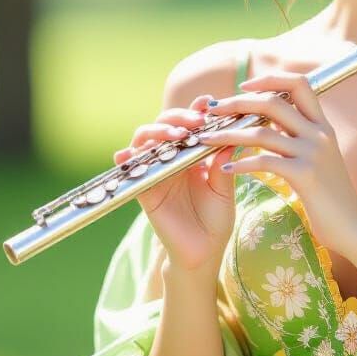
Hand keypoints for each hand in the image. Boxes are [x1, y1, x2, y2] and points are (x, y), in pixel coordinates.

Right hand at [113, 94, 237, 274]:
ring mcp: (157, 171)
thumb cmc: (216, 220)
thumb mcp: (224, 188)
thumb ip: (222, 163)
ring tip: (176, 135)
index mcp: (194, 154)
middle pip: (166, 124)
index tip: (209, 103)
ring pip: (146, 139)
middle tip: (196, 121)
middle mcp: (173, 158)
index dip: (196, 110)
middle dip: (179, 116)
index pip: (191, 124)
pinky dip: (126, 158)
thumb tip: (229, 135)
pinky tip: (128, 153)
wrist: (204, 252)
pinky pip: (131, 169)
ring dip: (158, 131)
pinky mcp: (144, 189)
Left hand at [197, 70, 356, 260]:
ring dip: (228, 134)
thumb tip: (273, 119)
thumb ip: (299, 136)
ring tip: (206, 139)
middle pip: (274, 101)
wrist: (353, 226)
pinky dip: (242, 162)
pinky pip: (265, 161)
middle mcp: (320, 133)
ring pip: (262, 132)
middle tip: (213, 110)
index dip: (270, 79)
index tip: (244, 86)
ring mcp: (314, 153)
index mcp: (322, 125)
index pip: (299, 83)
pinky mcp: (306, 175)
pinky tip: (226, 167)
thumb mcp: (317, 157)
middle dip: (238, 102)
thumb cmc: (330, 195)